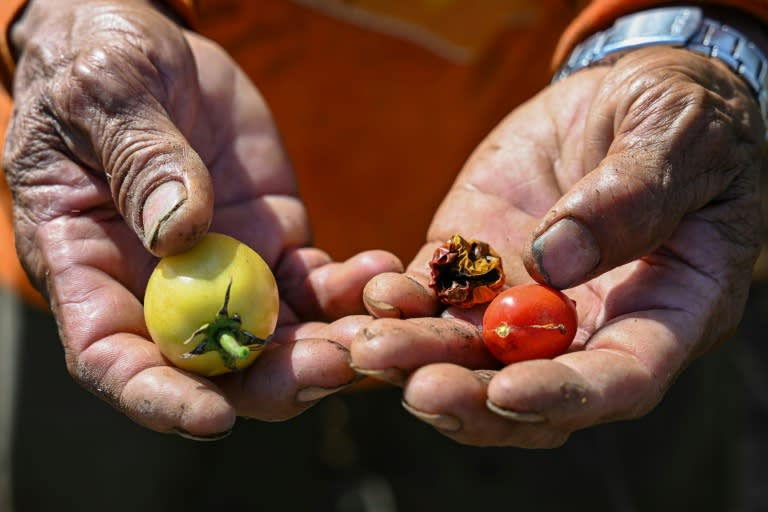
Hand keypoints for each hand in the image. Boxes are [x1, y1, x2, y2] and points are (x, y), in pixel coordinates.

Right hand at [3, 0, 400, 437]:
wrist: (157, 52)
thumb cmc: (102, 66)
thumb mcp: (106, 96)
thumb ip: (140, 161)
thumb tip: (180, 232)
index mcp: (92, 269)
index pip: (115, 359)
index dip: (160, 396)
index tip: (213, 416)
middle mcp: (163, 289)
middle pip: (217, 366)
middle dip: (279, 379)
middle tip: (338, 366)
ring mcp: (227, 272)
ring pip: (281, 338)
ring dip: (334, 344)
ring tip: (384, 325)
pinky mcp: (277, 246)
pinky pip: (320, 286)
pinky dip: (354, 288)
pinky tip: (385, 271)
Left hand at [352, 46, 764, 446]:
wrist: (620, 95)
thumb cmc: (678, 114)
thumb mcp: (679, 137)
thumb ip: (633, 196)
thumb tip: (554, 259)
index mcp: (665, 311)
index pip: (620, 378)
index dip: (565, 396)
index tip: (508, 392)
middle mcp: (589, 324)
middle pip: (529, 387)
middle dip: (472, 398)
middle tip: (419, 391)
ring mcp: (524, 298)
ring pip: (468, 352)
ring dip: (419, 359)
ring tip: (370, 349)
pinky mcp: (476, 264)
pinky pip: (433, 296)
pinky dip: (401, 304)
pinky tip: (372, 297)